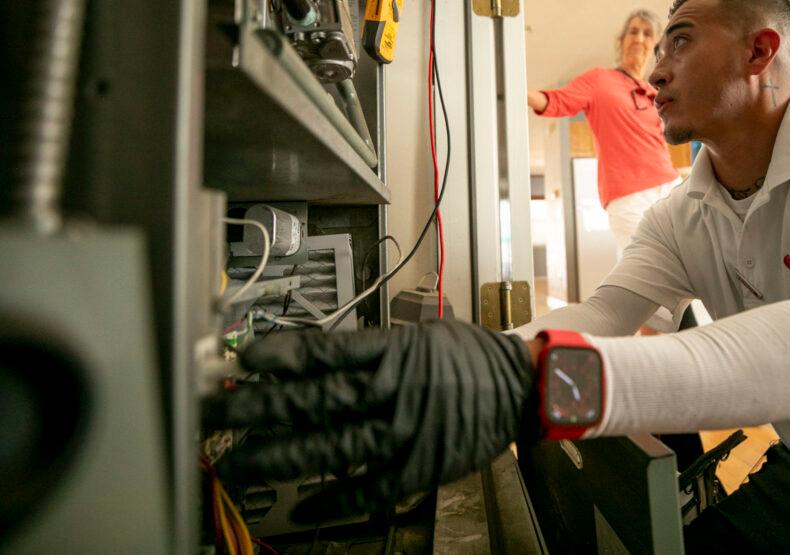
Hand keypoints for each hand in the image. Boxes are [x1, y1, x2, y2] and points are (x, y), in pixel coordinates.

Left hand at [202, 319, 533, 521]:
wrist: (520, 385)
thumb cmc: (466, 357)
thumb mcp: (419, 335)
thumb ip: (369, 348)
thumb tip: (310, 357)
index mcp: (394, 351)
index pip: (326, 352)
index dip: (281, 356)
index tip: (242, 359)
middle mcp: (394, 390)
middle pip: (316, 400)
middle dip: (259, 406)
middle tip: (215, 411)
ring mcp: (406, 432)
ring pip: (334, 446)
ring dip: (281, 456)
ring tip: (238, 463)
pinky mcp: (420, 466)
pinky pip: (371, 488)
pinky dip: (336, 500)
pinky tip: (303, 509)